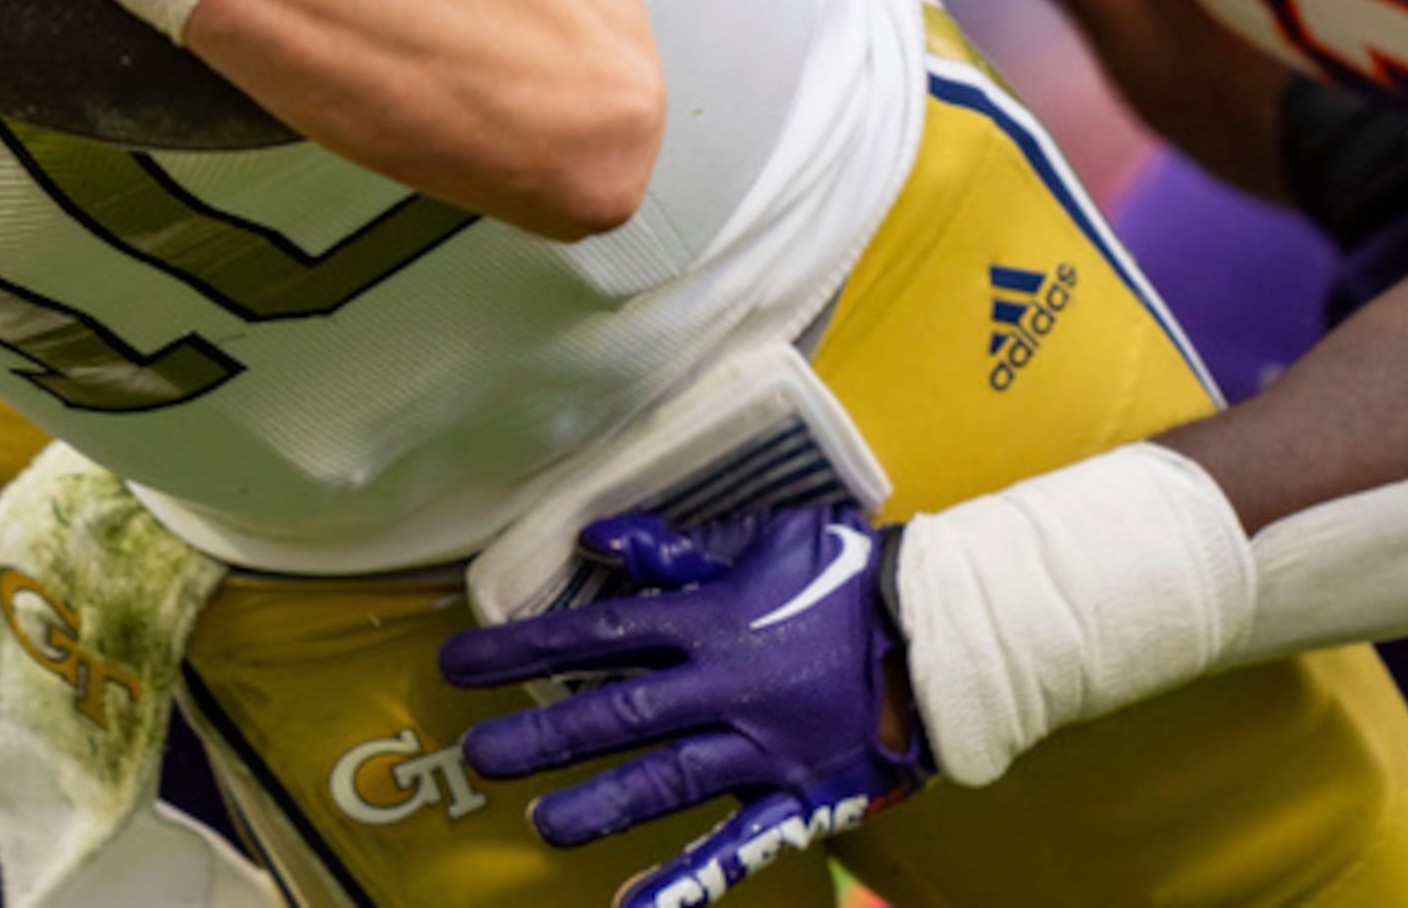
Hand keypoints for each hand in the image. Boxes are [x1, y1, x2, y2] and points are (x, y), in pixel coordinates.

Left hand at [438, 503, 926, 907]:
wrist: (946, 631)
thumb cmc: (854, 576)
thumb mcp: (766, 538)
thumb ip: (677, 547)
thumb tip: (594, 537)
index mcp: (711, 619)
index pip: (597, 634)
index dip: (523, 649)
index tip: (461, 663)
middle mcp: (724, 687)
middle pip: (616, 713)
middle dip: (541, 734)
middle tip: (476, 755)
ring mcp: (760, 749)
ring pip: (664, 780)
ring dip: (597, 803)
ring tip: (539, 822)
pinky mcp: (798, 797)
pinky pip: (736, 845)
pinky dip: (686, 881)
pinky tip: (635, 906)